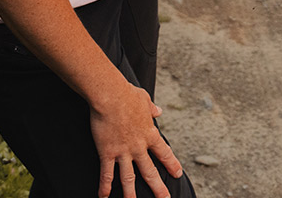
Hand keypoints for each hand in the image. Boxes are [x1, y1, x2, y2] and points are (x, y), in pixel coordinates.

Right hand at [89, 80, 183, 197]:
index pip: (164, 153)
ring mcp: (123, 151)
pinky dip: (105, 187)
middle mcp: (138, 146)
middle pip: (149, 171)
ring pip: (128, 178)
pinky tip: (104, 197)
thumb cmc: (127, 94)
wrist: (111, 95)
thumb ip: (151, 108)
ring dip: (131, 194)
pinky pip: (106, 174)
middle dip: (157, 187)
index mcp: (149, 133)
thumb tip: (158, 110)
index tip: (177, 174)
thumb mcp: (144, 99)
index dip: (171, 164)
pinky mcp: (107, 152)